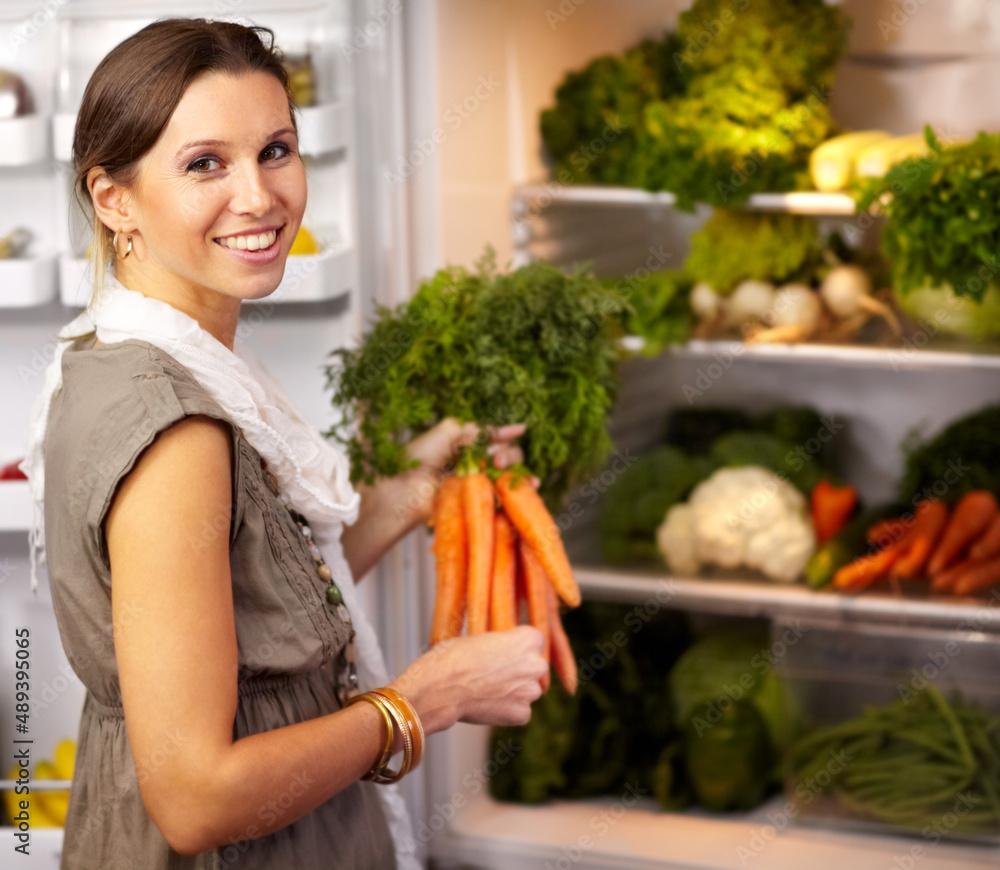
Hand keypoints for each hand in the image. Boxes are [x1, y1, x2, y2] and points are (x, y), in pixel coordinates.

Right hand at [390, 626, 547, 734]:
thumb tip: (501, 651)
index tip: (504, 653)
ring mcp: (530, 691)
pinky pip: (520, 712)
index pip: (533, 641)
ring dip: (514, 692)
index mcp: (529, 639)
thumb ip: (500, 644)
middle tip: (495, 674)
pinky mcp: (522, 714)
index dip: (517, 647)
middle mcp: (536, 664)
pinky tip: (487, 706)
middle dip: (519, 670)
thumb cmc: (453, 656)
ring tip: (487, 691)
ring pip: (527, 691)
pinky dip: (507, 711)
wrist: (440, 687)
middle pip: (534, 667)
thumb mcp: (479, 638)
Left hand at [401, 418, 527, 523]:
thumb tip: (512, 429)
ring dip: (520, 472)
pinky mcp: (479, 504)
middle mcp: (475, 465)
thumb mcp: (449, 431)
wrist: (404, 489)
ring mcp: (478, 485)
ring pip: (510, 476)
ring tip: (508, 472)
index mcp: (466, 447)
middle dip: (509, 455)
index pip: (495, 438)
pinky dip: (522, 491)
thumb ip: (479, 430)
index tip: (520, 430)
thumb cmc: (420, 457)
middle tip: (497, 462)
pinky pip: (505, 498)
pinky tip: (532, 487)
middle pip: (507, 456)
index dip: (507, 434)